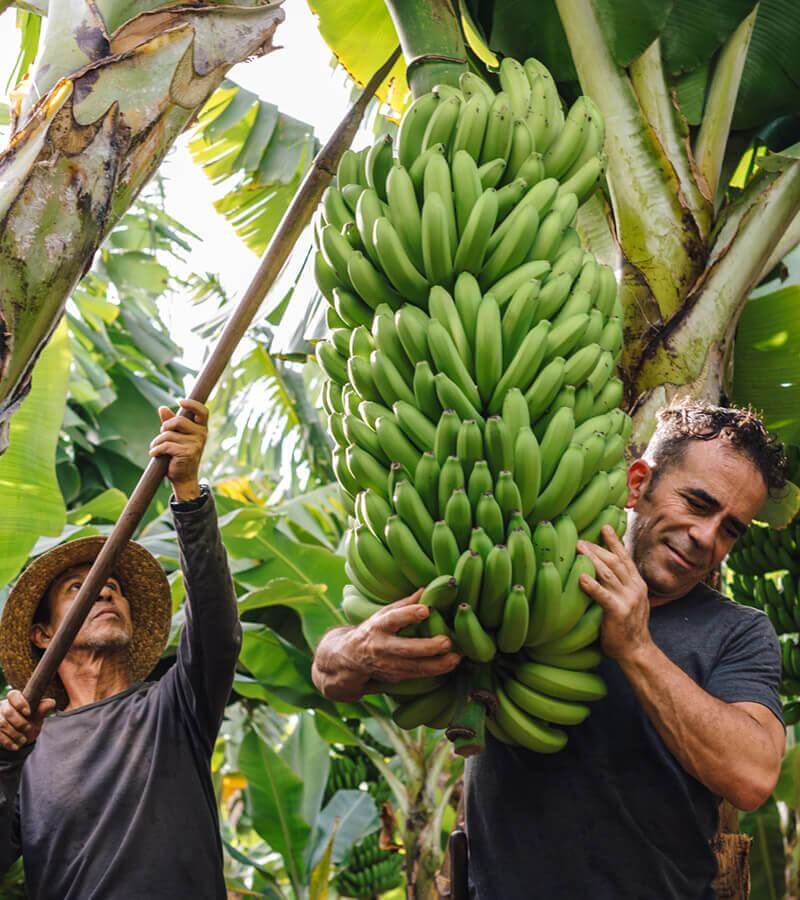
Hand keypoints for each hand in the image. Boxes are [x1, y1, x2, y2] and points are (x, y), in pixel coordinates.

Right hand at [0, 690, 55, 751]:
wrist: (21, 738)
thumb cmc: (30, 722)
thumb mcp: (37, 716)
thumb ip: (42, 709)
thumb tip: (51, 702)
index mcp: (14, 699)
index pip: (13, 695)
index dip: (20, 703)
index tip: (29, 712)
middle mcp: (3, 707)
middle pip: (8, 712)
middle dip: (19, 722)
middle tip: (28, 728)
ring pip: (2, 724)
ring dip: (14, 734)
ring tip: (23, 740)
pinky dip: (8, 742)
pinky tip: (16, 746)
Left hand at [149, 399, 207, 499]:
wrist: (184, 477)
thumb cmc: (180, 455)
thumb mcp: (176, 437)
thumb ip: (171, 422)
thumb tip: (162, 408)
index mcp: (201, 428)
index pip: (202, 411)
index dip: (192, 404)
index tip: (179, 401)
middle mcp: (202, 435)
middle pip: (178, 421)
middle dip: (165, 427)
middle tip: (161, 434)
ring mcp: (196, 444)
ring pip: (169, 435)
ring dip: (157, 441)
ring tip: (156, 448)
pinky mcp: (187, 453)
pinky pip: (166, 445)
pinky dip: (156, 449)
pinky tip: (154, 454)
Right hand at [345, 591, 460, 687]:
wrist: (349, 659)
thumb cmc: (372, 630)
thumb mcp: (382, 614)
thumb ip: (404, 604)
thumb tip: (426, 589)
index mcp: (378, 626)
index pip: (393, 619)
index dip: (408, 614)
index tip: (426, 610)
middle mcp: (381, 647)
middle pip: (406, 649)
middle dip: (428, 647)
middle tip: (447, 642)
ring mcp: (387, 665)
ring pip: (415, 667)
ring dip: (438, 664)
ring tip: (457, 657)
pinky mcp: (394, 677)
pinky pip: (417, 675)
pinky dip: (435, 670)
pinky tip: (451, 664)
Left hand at [576, 525, 652, 661]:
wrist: (637, 651)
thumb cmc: (627, 627)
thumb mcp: (629, 601)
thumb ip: (620, 585)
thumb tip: (603, 569)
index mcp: (636, 584)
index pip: (624, 557)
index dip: (614, 541)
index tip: (604, 526)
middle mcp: (635, 588)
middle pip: (614, 561)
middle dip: (597, 548)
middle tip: (579, 538)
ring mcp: (628, 599)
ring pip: (608, 573)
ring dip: (591, 559)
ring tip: (578, 549)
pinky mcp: (618, 612)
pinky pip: (603, 595)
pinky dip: (592, 585)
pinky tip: (580, 577)